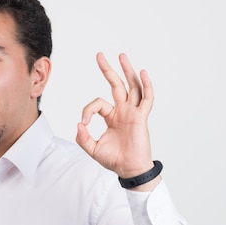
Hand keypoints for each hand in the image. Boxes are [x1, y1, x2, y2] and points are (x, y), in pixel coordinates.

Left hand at [76, 53, 158, 189]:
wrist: (129, 169)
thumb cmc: (115, 160)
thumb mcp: (93, 148)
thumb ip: (83, 137)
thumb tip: (79, 124)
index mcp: (112, 116)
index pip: (98, 103)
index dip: (88, 109)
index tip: (84, 123)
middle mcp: (123, 111)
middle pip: (116, 85)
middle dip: (108, 70)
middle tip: (100, 55)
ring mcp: (133, 112)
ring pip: (132, 86)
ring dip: (127, 71)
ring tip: (122, 56)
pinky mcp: (141, 117)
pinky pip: (146, 98)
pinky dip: (146, 85)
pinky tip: (142, 73)